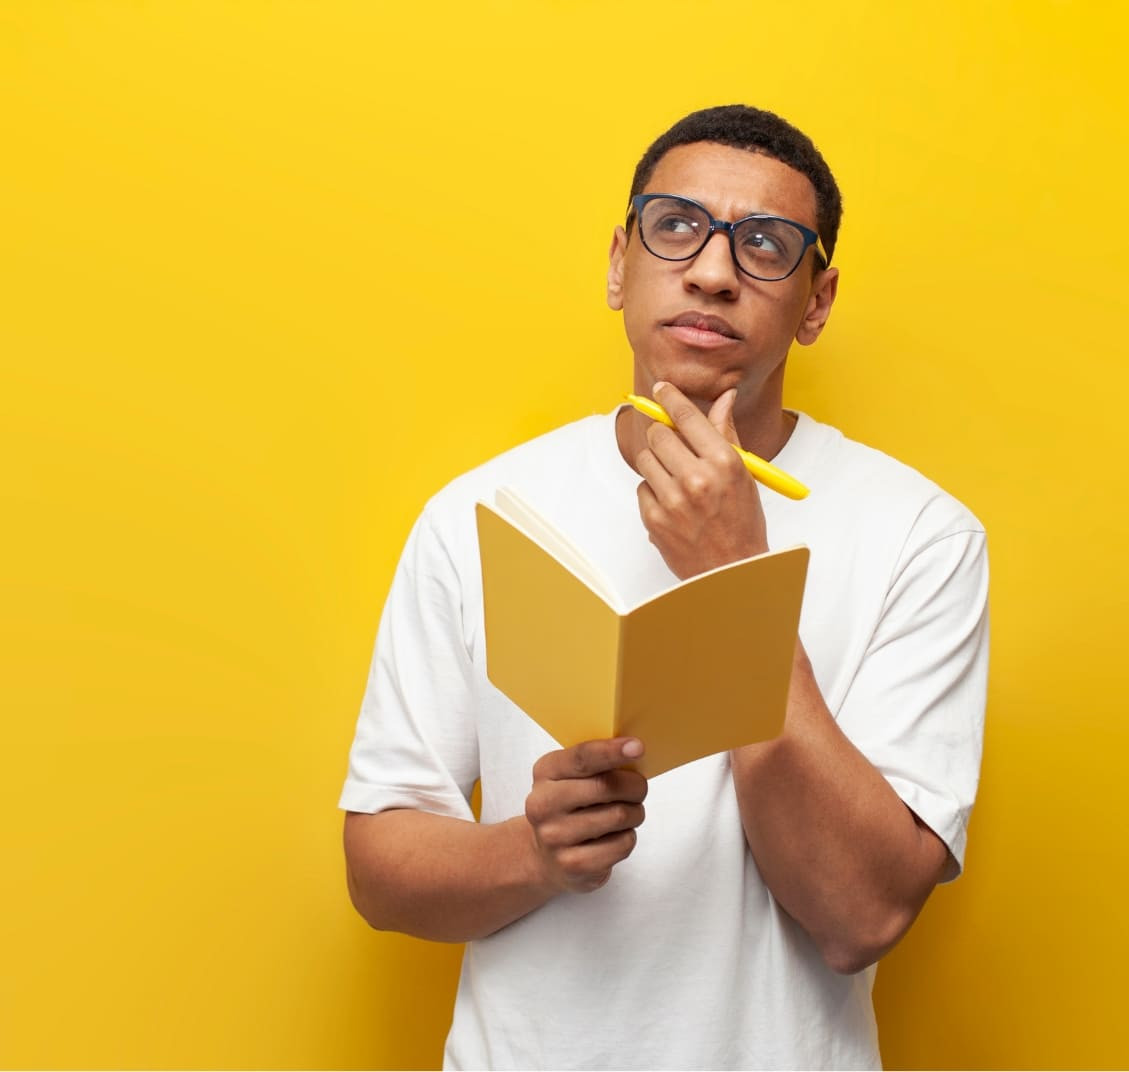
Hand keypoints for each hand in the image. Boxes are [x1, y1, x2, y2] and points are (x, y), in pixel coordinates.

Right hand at [525, 738, 647, 892]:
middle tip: (639, 788)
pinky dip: (628, 837)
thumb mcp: (570, 776)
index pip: (581, 758)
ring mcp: (556, 837)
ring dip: (634, 812)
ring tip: (626, 813)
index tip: (637, 747)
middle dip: (634, 786)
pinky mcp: (574, 865)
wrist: (545, 855)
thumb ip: (596, 763)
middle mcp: (544, 804)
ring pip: (619, 816)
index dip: (611, 751)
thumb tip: (633, 751)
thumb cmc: (569, 806)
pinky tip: (614, 836)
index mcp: (545, 773)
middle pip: (606, 787)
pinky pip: (622, 844)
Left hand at [635, 381, 768, 578]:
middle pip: (658, 434)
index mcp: (723, 463)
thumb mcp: (743, 475)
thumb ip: (726, 433)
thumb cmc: (742, 523)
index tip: (660, 389)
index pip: (687, 417)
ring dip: (657, 462)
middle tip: (673, 444)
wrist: (732, 573)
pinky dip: (654, 491)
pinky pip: (642, 488)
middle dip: (663, 434)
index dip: (670, 397)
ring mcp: (672, 501)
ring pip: (645, 458)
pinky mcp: (654, 519)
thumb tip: (724, 397)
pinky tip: (674, 504)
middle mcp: (696, 479)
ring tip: (677, 478)